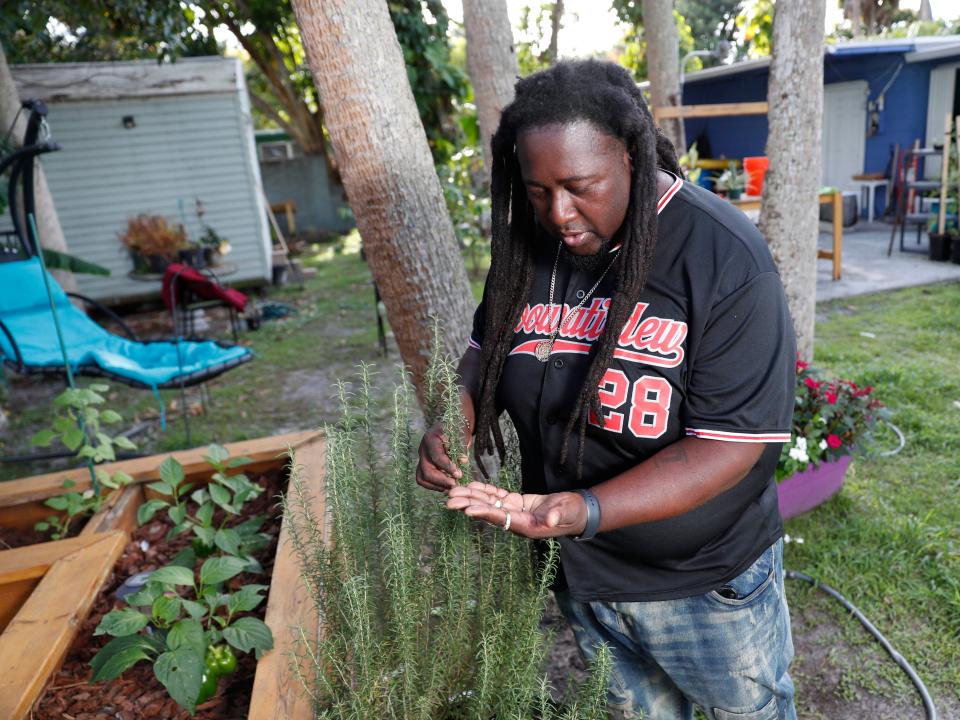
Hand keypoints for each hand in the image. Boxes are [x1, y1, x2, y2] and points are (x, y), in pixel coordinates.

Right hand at [415, 422, 468, 491]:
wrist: (451, 426)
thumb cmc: (457, 430)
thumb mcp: (460, 436)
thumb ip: (461, 449)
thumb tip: (463, 461)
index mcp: (430, 439)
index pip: (436, 457)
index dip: (447, 467)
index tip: (459, 474)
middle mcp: (423, 449)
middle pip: (427, 471)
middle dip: (442, 480)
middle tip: (455, 484)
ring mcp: (421, 458)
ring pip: (422, 478)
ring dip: (437, 485)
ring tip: (451, 486)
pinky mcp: (423, 465)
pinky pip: (423, 480)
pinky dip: (434, 486)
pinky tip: (446, 486)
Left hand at [445, 481, 586, 538]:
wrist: (577, 512)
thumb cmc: (572, 513)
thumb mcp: (567, 513)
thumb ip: (558, 515)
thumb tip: (550, 519)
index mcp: (526, 526)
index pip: (501, 518)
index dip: (484, 513)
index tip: (466, 510)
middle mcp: (516, 521)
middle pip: (488, 512)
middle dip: (468, 504)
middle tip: (448, 499)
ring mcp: (515, 512)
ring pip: (489, 504)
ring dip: (471, 497)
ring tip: (453, 491)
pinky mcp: (516, 504)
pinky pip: (497, 497)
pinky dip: (484, 491)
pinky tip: (471, 485)